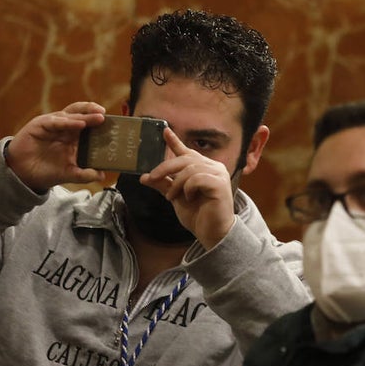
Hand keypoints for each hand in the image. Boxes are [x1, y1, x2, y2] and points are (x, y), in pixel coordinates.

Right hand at [5, 102, 107, 191]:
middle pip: (82, 115)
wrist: (23, 174)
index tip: (115, 125)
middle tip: (106, 116)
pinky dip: (68, 121)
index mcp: (73, 137)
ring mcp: (53, 125)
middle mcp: (65, 128)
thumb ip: (84, 174)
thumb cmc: (46, 171)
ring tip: (98, 117)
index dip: (100, 123)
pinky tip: (79, 124)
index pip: (89, 125)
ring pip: (71, 114)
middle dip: (94, 114)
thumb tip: (102, 175)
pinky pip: (56, 121)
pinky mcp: (40, 125)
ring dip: (85, 115)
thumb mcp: (69, 174)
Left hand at [140, 128, 236, 249]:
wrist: (212, 234)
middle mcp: (213, 167)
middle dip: (165, 167)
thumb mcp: (176, 197)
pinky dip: (187, 188)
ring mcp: (218, 175)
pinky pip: (196, 179)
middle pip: (185, 159)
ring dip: (176, 183)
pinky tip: (189, 198)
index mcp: (204, 168)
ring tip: (172, 197)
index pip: (188, 153)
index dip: (175, 142)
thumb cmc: (198, 215)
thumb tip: (144, 177)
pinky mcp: (219, 184)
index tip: (164, 131)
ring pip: (189, 169)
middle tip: (152, 178)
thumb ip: (163, 185)